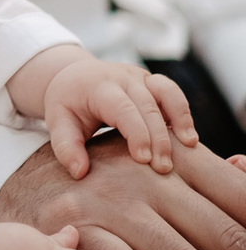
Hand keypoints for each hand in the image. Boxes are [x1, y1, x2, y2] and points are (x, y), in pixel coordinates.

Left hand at [8, 45, 197, 178]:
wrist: (74, 76)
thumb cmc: (67, 104)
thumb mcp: (58, 122)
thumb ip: (65, 147)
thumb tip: (80, 173)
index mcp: (99, 86)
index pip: (122, 108)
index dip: (136, 133)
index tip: (143, 159)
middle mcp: (123, 78)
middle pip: (148, 105)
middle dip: (159, 137)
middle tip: (163, 168)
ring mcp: (141, 78)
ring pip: (168, 92)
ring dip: (181, 118)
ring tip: (190, 146)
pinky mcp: (153, 83)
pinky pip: (174, 94)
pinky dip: (183, 113)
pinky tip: (189, 139)